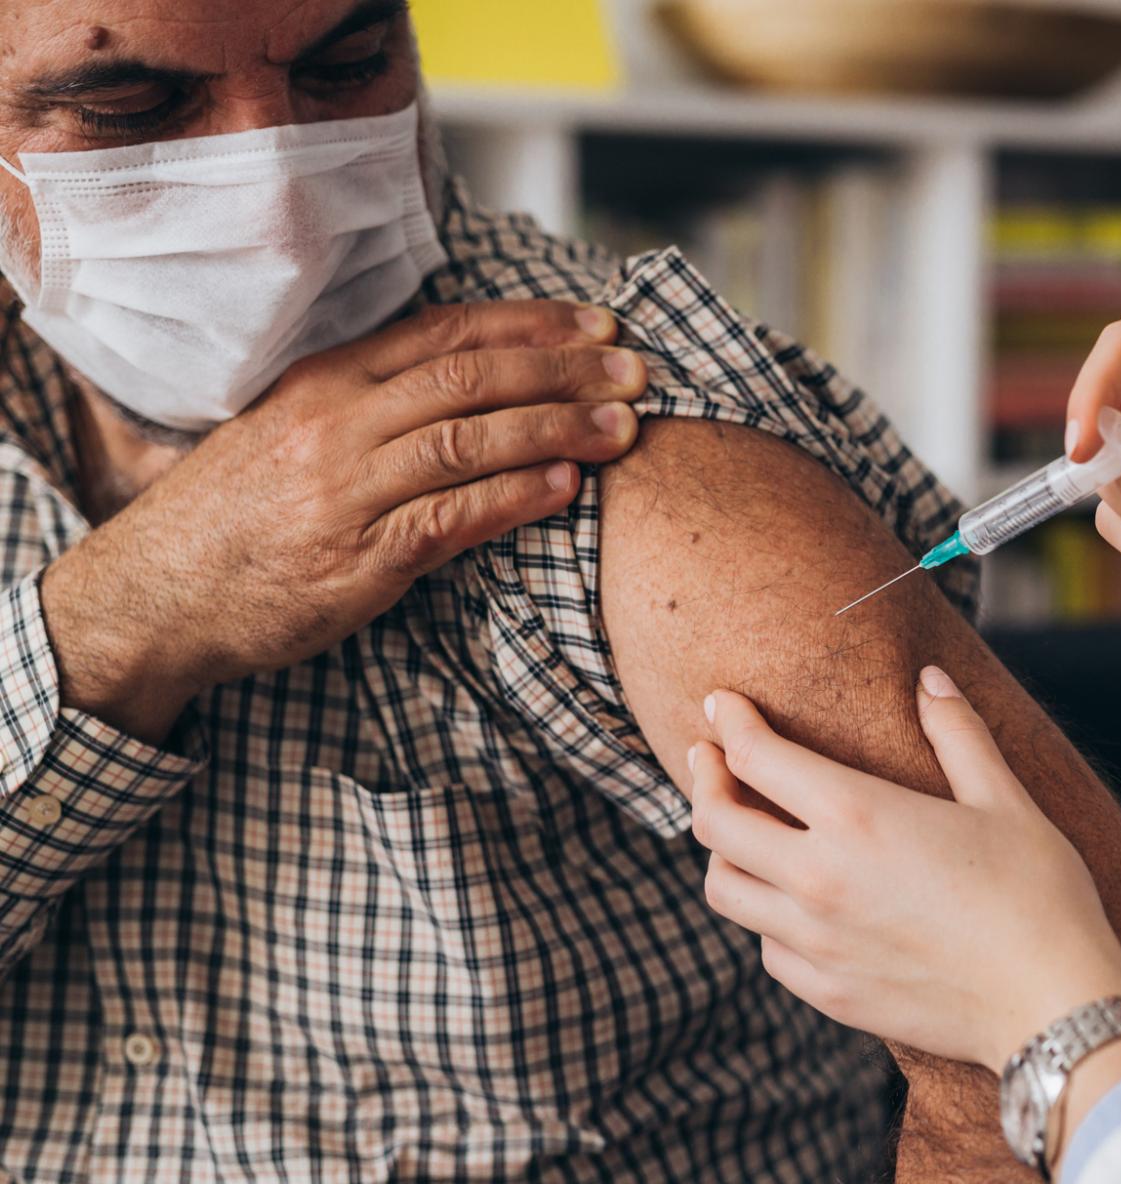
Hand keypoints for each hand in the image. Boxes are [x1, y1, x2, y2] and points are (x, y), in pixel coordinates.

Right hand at [40, 300, 648, 740]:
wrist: (155, 596)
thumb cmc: (237, 516)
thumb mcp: (292, 432)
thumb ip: (373, 402)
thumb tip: (472, 377)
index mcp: (327, 381)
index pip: (447, 332)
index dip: (533, 324)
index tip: (600, 324)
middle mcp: (337, 424)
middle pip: (472, 377)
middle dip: (567, 370)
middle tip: (637, 371)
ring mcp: (345, 491)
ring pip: (470, 440)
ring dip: (558, 430)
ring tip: (625, 429)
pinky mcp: (356, 561)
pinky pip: (450, 519)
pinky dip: (513, 498)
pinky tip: (566, 488)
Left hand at [688, 667, 1120, 1072]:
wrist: (1053, 1005)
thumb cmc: (1040, 895)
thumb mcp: (1004, 800)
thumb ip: (958, 733)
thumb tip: (929, 678)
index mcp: (857, 815)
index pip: (755, 756)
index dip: (729, 721)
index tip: (721, 704)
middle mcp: (818, 877)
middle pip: (715, 822)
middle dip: (704, 779)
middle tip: (710, 758)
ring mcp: (815, 942)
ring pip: (724, 889)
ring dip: (723, 852)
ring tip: (741, 831)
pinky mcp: (827, 993)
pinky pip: (766, 947)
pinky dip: (764, 915)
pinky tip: (790, 902)